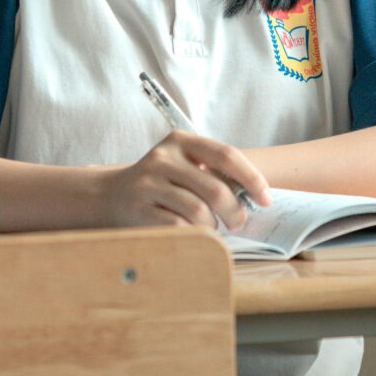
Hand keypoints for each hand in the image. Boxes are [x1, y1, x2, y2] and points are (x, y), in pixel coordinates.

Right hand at [97, 131, 271, 230]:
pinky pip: (178, 226)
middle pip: (214, 188)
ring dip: (213, 226)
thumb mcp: (183, 166)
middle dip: (235, 211)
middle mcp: (163, 158)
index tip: (266, 199)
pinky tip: (192, 233)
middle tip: (239, 222)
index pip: (226, 155)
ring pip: (198, 210)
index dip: (251, 178)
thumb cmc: (160, 184)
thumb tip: (255, 196)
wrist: (109, 196)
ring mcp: (148, 183)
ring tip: (212, 228)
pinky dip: (193, 234)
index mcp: (181, 141)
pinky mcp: (139, 208)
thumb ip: (213, 173)